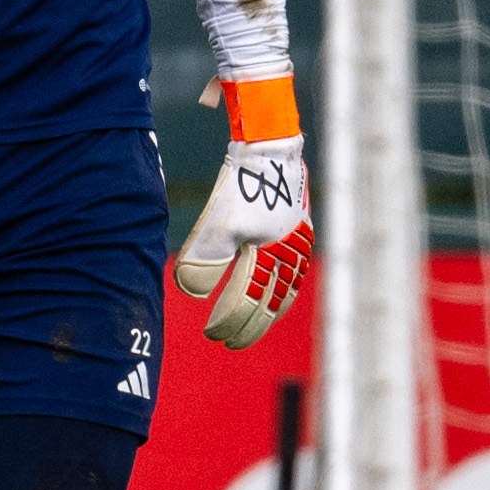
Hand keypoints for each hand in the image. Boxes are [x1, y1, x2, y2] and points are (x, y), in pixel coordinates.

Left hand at [174, 79, 311, 349]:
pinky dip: (281, 291)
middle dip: (248, 326)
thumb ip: (204, 260)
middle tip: (229, 341)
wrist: (270, 148)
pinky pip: (294, 273)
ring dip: (266, 313)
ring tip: (251, 324)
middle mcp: (290, 257)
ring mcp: (298, 245)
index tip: (213, 335)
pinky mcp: (300, 231)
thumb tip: (190, 292)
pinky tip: (272, 292)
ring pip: (285, 292)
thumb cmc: (242, 186)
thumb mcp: (218, 224)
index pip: (248, 305)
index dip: (230, 323)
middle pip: (269, 305)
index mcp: (270, 258)